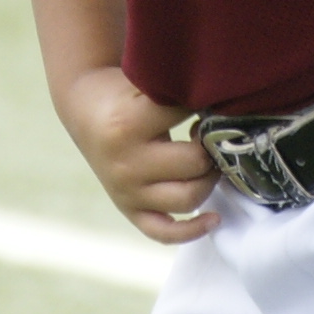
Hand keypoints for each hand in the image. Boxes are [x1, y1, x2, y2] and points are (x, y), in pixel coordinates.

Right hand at [58, 64, 213, 242]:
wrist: (85, 110)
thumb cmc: (124, 93)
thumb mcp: (144, 81)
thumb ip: (179, 91)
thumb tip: (229, 104)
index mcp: (128, 125)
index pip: (188, 119)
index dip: (208, 105)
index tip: (210, 100)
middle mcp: (126, 164)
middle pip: (195, 163)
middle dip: (214, 146)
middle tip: (214, 132)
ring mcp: (126, 192)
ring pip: (188, 198)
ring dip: (210, 179)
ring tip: (209, 160)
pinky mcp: (129, 210)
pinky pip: (164, 232)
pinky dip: (193, 231)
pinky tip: (215, 218)